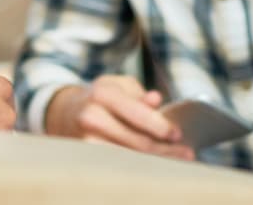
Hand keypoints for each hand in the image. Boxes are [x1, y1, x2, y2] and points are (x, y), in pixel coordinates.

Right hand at [45, 75, 193, 159]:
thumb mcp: (119, 86)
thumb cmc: (101, 97)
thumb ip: (139, 94)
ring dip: (155, 161)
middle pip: (135, 141)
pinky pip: (118, 165)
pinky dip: (138, 167)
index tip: (178, 134)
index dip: (160, 126)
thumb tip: (156, 101)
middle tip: (187, 154)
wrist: (65, 112)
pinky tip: (154, 166)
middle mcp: (91, 116)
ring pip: (129, 158)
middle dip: (164, 149)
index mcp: (102, 93)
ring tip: (176, 161)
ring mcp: (85, 140)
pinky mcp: (85, 157)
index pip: (137, 113)